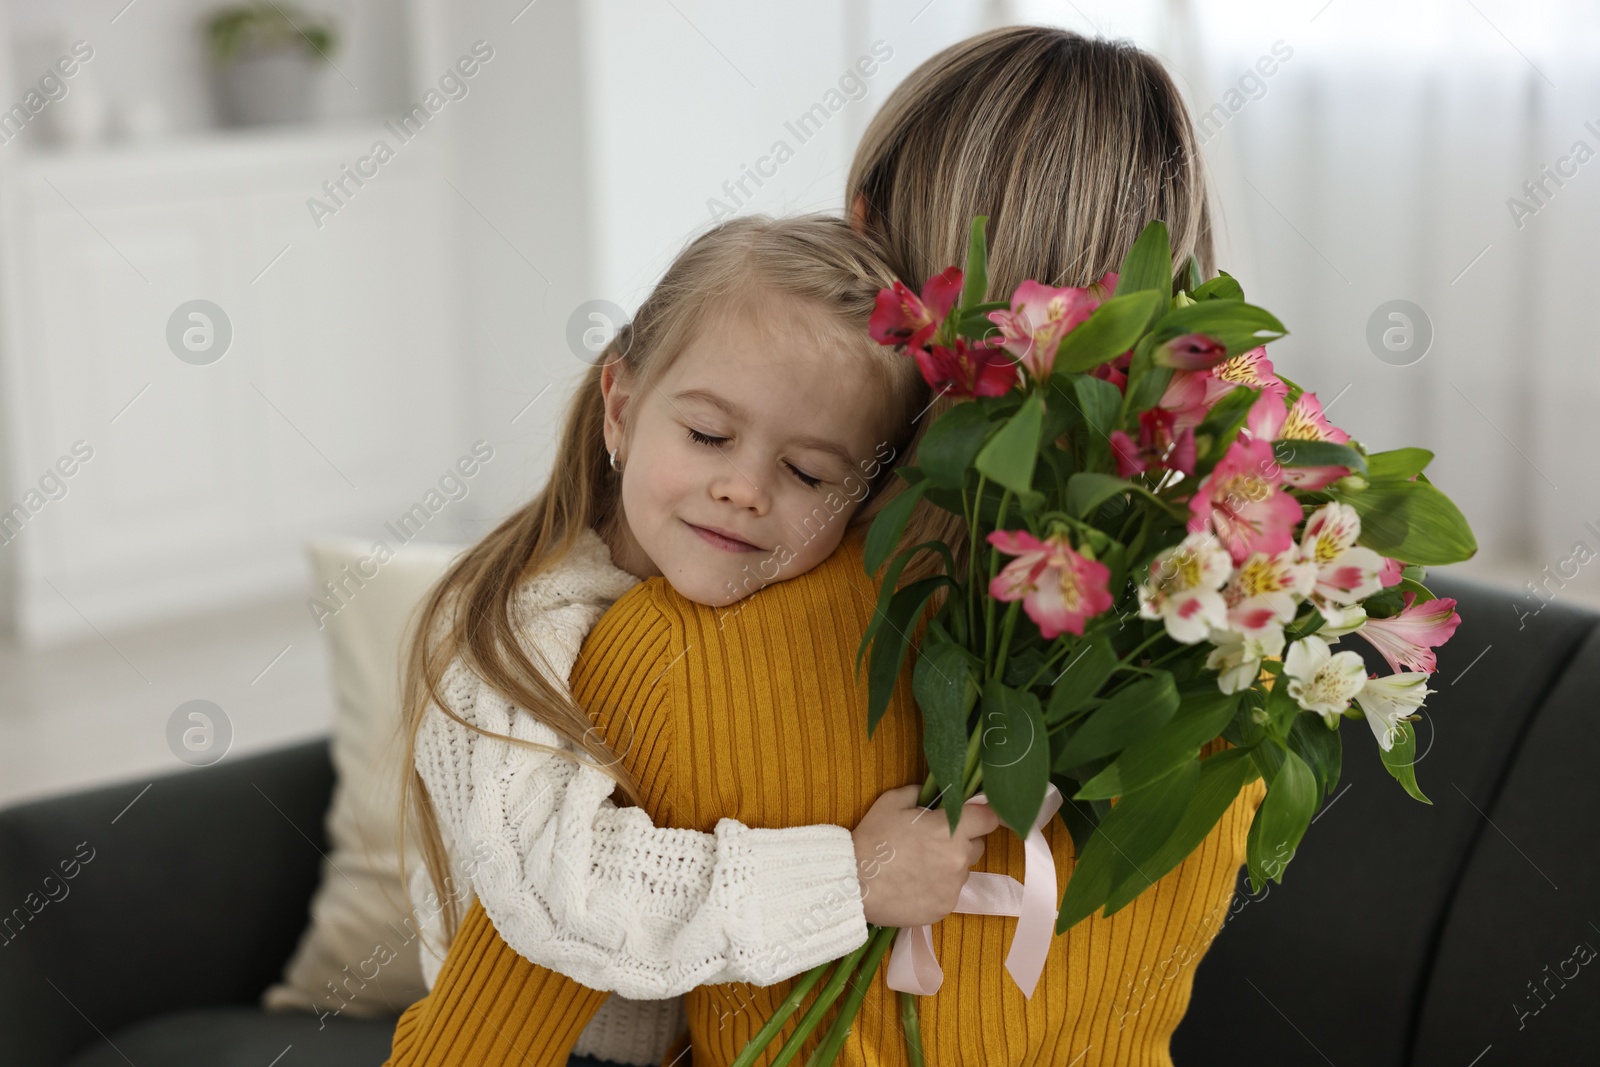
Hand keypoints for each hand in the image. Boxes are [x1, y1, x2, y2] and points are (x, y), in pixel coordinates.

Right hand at [850, 784, 1000, 928]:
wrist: (853, 884)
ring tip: (918, 866)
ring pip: (962, 871)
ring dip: (949, 865)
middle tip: (933, 841)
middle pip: (977, 846)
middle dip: (962, 840)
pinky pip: (949, 892)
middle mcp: (959, 860)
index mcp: (951, 829)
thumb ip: (920, 793)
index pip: (989, 818)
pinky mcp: (944, 908)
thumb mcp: (892, 802)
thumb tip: (935, 795)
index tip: (974, 815)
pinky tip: (913, 884)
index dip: (982, 814)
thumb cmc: (872, 839)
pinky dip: (937, 887)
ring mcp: (953, 887)